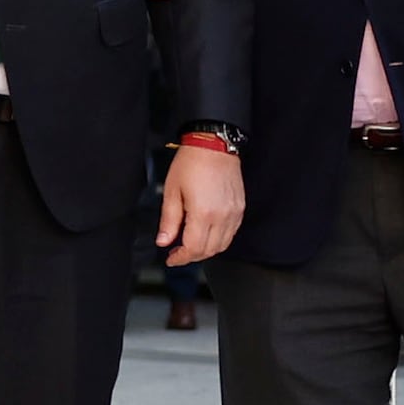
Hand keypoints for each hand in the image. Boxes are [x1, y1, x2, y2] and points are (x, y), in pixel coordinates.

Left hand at [158, 139, 244, 268]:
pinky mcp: (240, 208)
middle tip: (178, 253)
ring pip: (222, 245)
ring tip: (190, 245)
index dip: (180, 258)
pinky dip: (218, 240)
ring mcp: (234, 213)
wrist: (214, 145)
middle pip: (209, 250)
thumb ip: (168, 221)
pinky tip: (206, 234)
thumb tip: (163, 241)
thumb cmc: (192, 163)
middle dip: (191, 257)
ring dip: (206, 250)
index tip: (171, 259)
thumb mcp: (172, 191)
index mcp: (203, 213)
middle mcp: (222, 216)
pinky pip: (231, 233)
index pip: (193, 249)